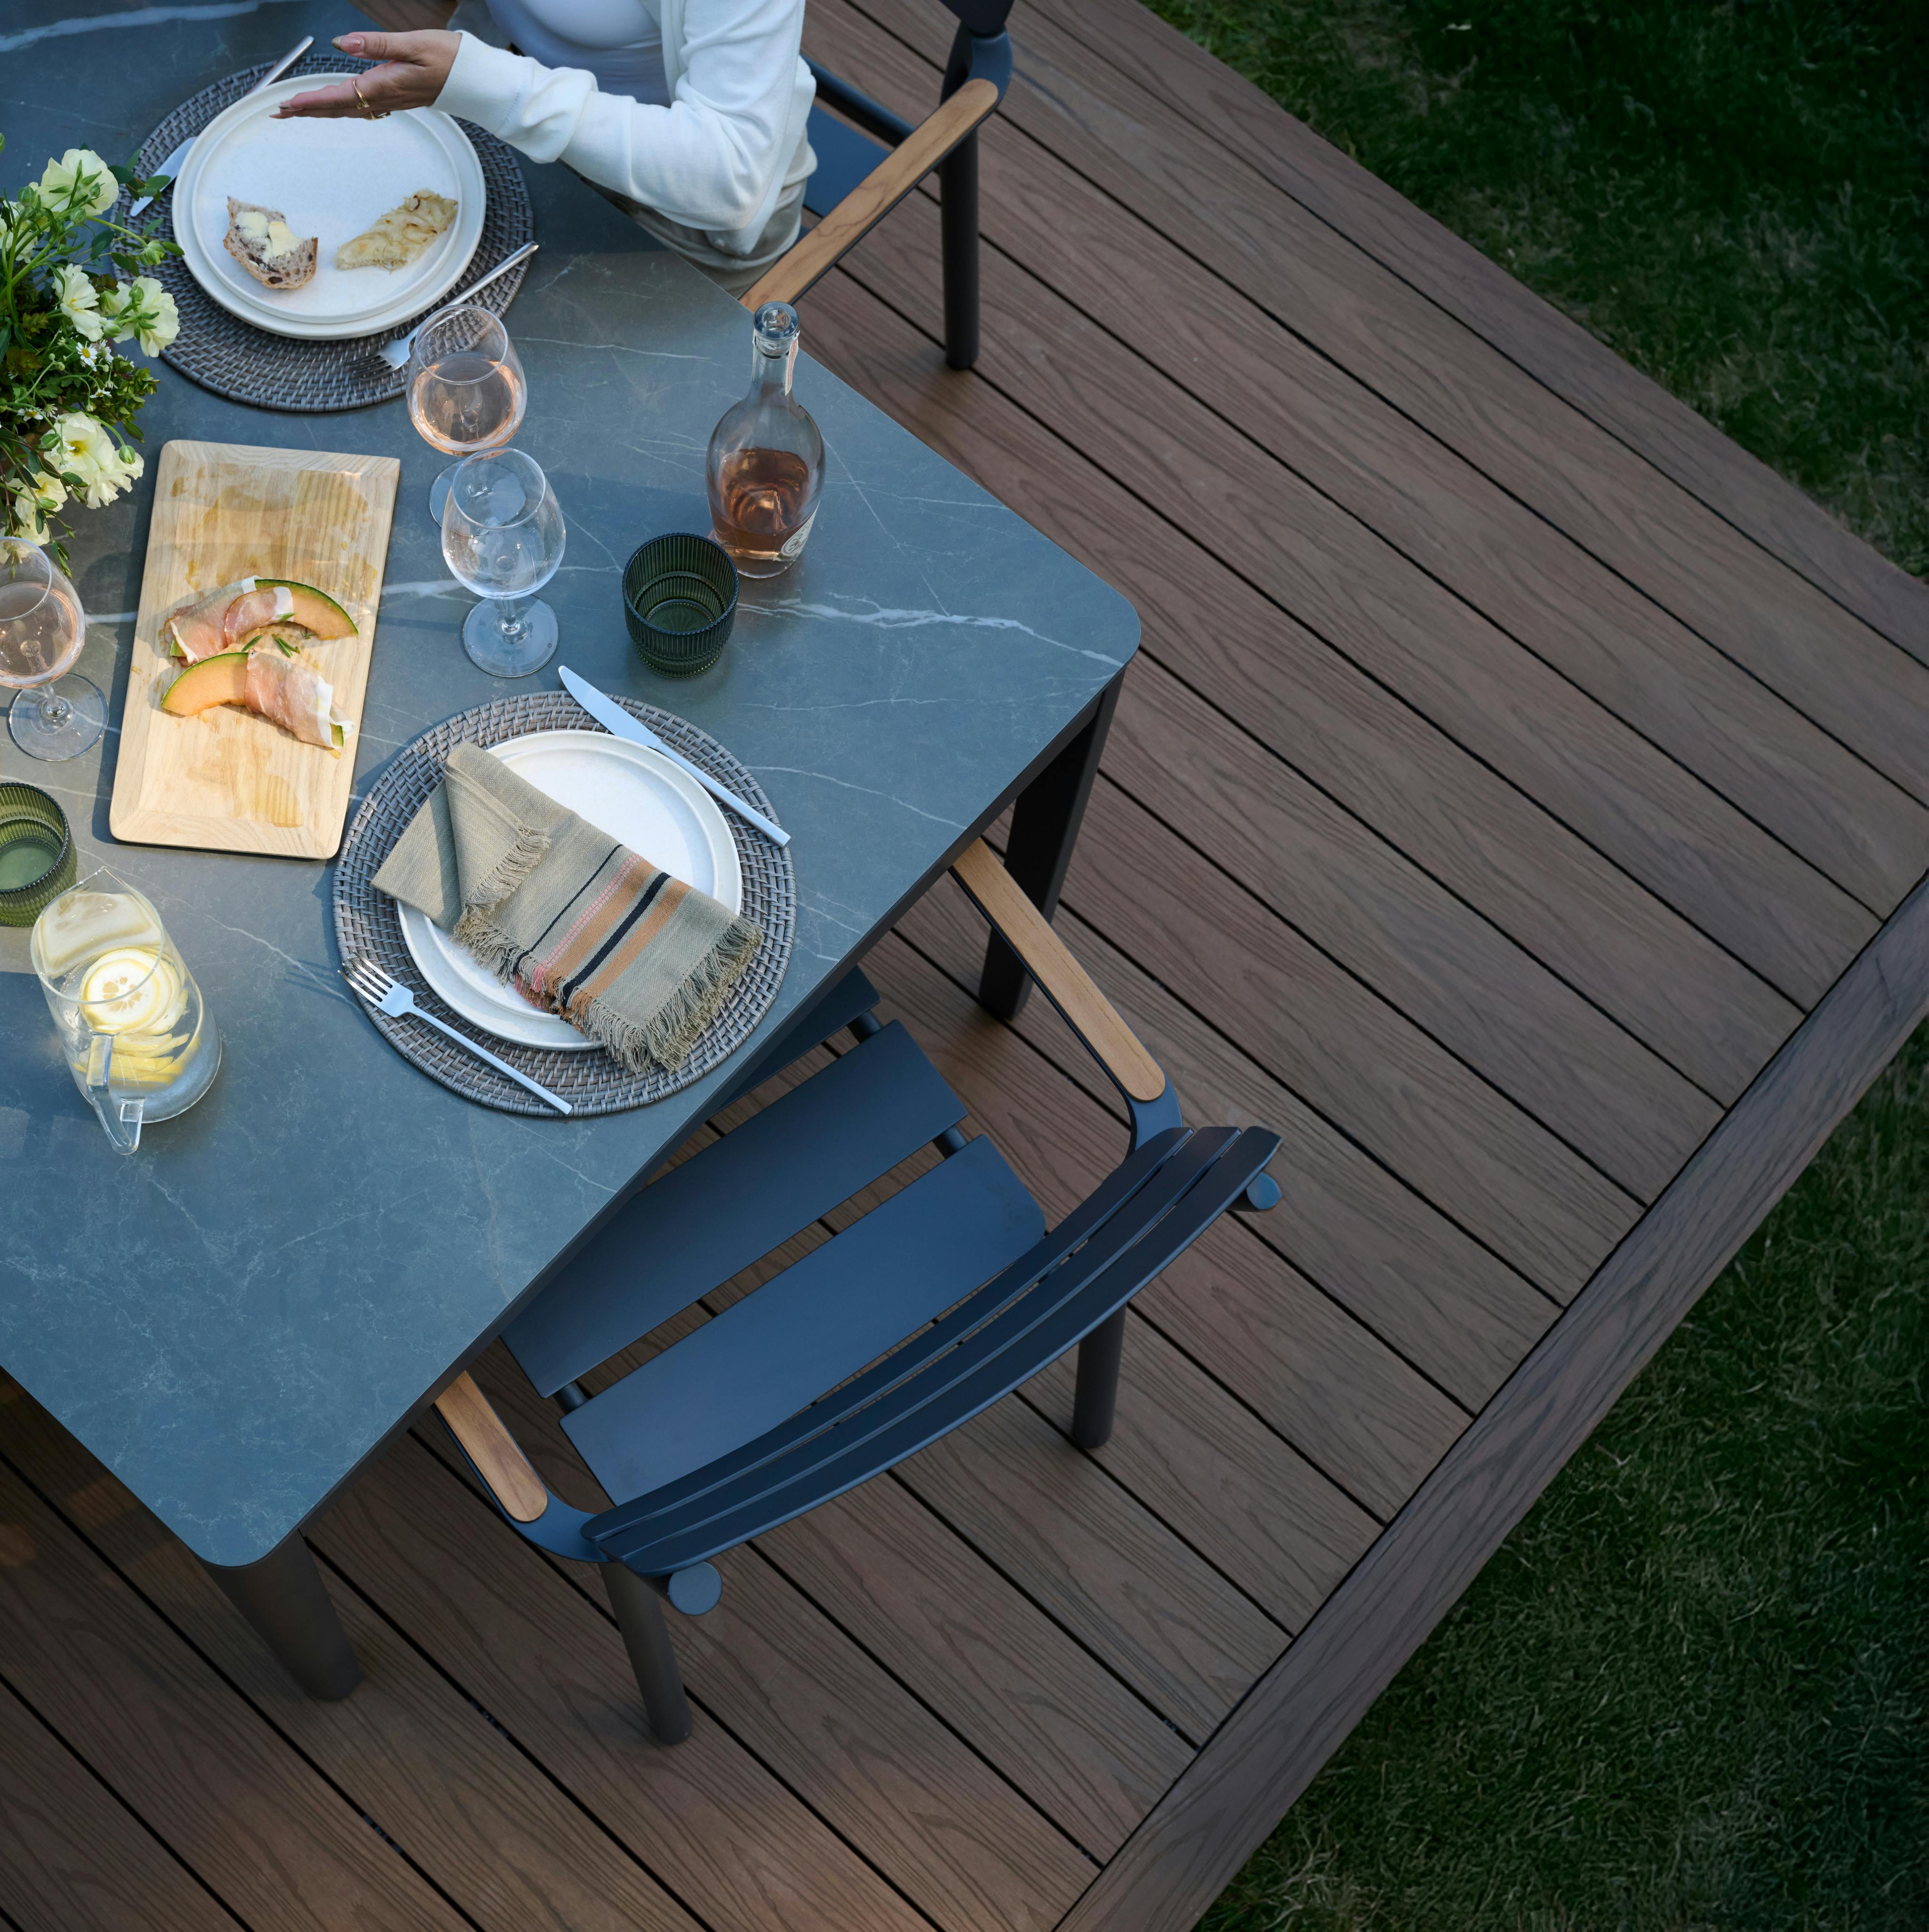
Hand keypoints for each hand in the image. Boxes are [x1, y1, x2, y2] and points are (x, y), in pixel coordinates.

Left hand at [272, 30, 458, 119]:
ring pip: (349, 109)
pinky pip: (363, 107)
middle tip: (280, 112)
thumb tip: (342, 44)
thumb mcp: (414, 44)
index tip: (287, 105)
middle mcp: (385, 97)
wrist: (475, 79)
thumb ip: (377, 44)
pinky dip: (343, 108)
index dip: (311, 101)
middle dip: (308, 110)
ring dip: (323, 111)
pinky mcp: (397, 98)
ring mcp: (391, 101)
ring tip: (299, 110)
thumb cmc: (449, 59)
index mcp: (384, 84)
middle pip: (339, 108)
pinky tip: (336, 106)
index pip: (339, 95)